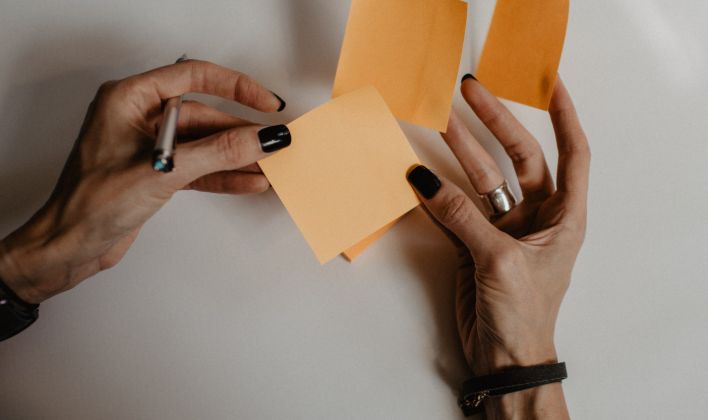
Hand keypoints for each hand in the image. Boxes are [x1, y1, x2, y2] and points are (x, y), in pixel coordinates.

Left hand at [0, 60, 291, 303]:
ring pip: (205, 143)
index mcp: (129, 99)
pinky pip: (200, 167)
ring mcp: (150, 146)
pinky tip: (248, 180)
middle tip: (273, 140)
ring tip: (269, 163)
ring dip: (236, 155)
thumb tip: (258, 138)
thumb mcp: (162, 172)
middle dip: (240, 130)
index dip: (235, 86)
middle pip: (204, 114)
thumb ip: (217, 153)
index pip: (192, 77)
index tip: (264, 102)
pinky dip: (224, 174)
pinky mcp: (157, 173)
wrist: (68, 247)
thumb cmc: (89, 204)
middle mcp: (140, 118)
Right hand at [407, 76, 588, 417]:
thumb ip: (461, 216)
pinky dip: (438, 191)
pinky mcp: (474, 242)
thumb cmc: (523, 314)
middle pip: (517, 156)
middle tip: (469, 93)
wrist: (504, 357)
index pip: (572, 152)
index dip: (563, 114)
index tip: (547, 82)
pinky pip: (455, 207)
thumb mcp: (499, 259)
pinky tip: (421, 171)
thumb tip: (423, 178)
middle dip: (496, 123)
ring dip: (460, 153)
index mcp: (564, 216)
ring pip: (481, 179)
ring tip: (438, 122)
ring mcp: (503, 227)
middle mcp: (537, 216)